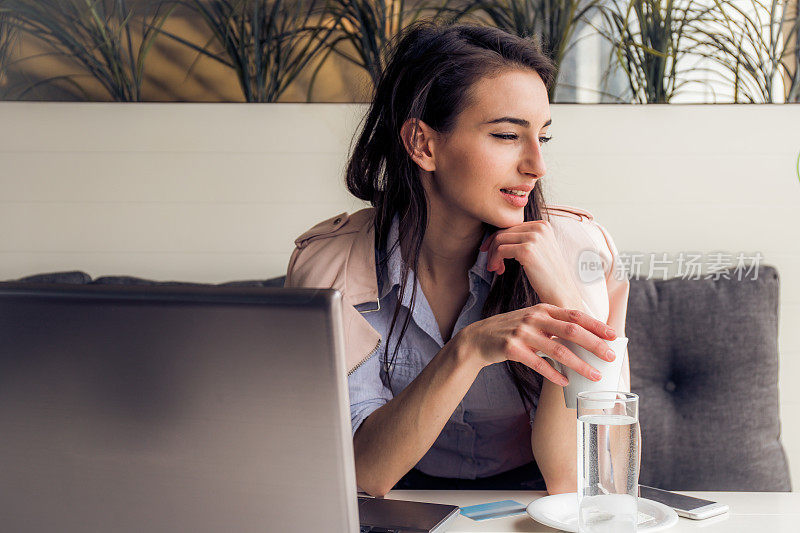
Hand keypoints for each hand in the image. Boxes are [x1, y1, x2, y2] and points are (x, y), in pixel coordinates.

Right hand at [455, 303, 616, 385]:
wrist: (478, 338)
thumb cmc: (511, 331)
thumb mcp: (532, 321)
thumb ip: (554, 325)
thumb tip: (584, 339)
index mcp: (542, 309)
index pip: (574, 315)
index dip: (595, 324)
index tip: (613, 335)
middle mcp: (534, 318)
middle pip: (571, 330)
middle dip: (594, 344)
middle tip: (610, 356)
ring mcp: (522, 332)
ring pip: (558, 350)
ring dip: (579, 364)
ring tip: (594, 375)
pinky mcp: (512, 348)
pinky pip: (538, 364)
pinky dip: (554, 374)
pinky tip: (565, 381)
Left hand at [480, 220, 580, 306]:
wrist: (561, 292)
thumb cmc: (548, 275)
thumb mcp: (539, 249)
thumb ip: (524, 239)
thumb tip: (498, 235)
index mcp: (543, 225)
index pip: (512, 226)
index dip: (498, 239)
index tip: (492, 253)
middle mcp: (540, 227)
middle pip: (504, 231)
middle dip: (493, 247)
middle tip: (492, 264)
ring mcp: (534, 238)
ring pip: (499, 239)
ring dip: (492, 255)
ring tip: (495, 268)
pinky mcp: (527, 250)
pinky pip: (500, 250)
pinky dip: (495, 260)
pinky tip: (499, 270)